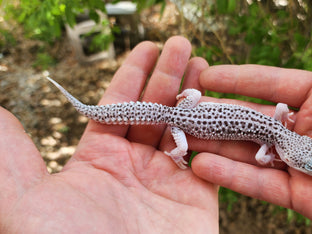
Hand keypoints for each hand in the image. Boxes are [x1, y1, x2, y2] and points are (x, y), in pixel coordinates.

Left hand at [0, 36, 217, 232]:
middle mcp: (135, 168)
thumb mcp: (27, 204)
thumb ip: (14, 158)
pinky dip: (217, 132)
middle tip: (181, 44)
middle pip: (154, 110)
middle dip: (168, 75)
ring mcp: (168, 182)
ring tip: (203, 64)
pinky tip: (222, 106)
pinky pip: (211, 158)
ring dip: (195, 97)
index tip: (148, 47)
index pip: (118, 106)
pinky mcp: (198, 199)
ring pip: (185, 129)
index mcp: (98, 161)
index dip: (133, 74)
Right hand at [191, 0, 311, 232]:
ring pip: (252, 152)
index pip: (273, 84)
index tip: (208, 74)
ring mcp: (305, 164)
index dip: (240, 78)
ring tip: (182, 136)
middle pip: (254, 118)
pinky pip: (263, 185)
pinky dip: (233, 177)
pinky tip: (203, 166)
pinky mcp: (305, 198)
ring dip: (217, 144)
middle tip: (183, 107)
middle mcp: (311, 129)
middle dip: (218, 113)